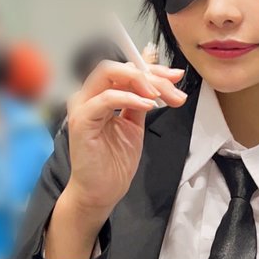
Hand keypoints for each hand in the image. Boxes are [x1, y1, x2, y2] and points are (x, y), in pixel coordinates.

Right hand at [64, 59, 186, 221]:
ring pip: (109, 73)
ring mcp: (82, 106)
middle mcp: (89, 95)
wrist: (102, 191)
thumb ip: (143, 98)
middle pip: (119, 68)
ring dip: (140, 81)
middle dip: (151, 75)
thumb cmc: (115, 162)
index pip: (125, 69)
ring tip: (161, 97)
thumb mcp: (135, 124)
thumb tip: (157, 76)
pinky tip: (148, 106)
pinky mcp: (81, 120)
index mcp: (101, 94)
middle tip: (173, 90)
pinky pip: (106, 99)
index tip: (176, 77)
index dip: (152, 69)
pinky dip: (130, 98)